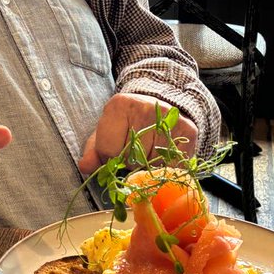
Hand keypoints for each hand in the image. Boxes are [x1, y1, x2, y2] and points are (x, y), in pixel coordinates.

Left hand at [77, 93, 197, 174]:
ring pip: (152, 165)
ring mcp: (169, 118)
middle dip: (130, 164)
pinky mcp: (188, 131)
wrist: (163, 107)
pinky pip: (172, 166)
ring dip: (149, 167)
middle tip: (135, 151)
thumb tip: (85, 166)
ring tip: (150, 151)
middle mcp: (145, 108)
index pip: (108, 151)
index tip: (116, 149)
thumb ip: (94, 151)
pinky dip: (166, 168)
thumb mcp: (107, 133)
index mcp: (119, 105)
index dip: (110, 158)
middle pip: (131, 159)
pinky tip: (163, 154)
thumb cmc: (129, 124)